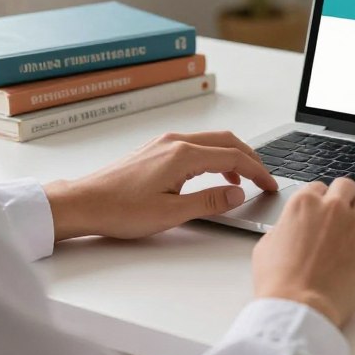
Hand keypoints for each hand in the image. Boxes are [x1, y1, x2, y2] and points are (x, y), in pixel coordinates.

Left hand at [44, 131, 277, 241]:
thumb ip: (210, 202)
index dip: (257, 172)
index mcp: (183, 155)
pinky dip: (214, 155)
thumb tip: (238, 194)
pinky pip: (196, 144)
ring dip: (232, 156)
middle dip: (250, 158)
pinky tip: (214, 173)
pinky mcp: (156, 148)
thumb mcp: (171, 213)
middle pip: (227, 141)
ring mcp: (165, 142)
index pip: (233, 157)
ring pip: (211, 140)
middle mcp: (176, 141)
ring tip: (245, 178)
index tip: (270, 185)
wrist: (84, 203)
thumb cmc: (120, 210)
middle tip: (264, 178)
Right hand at [252, 179, 354, 327]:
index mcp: (303, 204)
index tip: (323, 216)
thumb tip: (290, 229)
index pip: (319, 188)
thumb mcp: (266, 247)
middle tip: (345, 219)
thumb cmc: (277, 285)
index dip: (321, 203)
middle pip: (347, 185)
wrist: (297, 309)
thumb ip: (283, 228)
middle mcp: (332, 208)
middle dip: (346, 200)